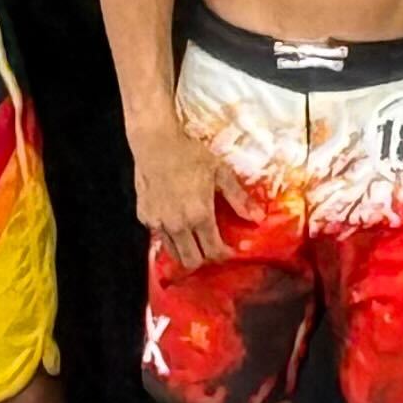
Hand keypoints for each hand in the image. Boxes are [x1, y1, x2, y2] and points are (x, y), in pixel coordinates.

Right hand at [130, 112, 229, 266]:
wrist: (155, 141)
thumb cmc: (190, 153)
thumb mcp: (220, 172)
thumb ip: (239, 198)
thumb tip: (258, 218)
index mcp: (200, 215)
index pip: (214, 251)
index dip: (224, 255)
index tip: (230, 250)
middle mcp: (178, 225)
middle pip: (192, 261)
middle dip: (205, 259)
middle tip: (212, 247)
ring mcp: (159, 223)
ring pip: (174, 253)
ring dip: (186, 250)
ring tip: (194, 238)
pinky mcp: (144, 217)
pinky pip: (159, 236)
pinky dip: (170, 236)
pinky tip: (176, 222)